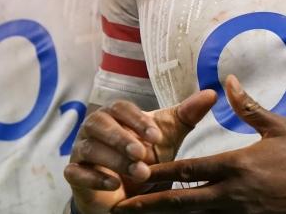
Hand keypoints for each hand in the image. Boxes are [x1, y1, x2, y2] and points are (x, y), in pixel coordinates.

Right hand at [65, 91, 216, 213]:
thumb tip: (211, 93)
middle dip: (121, 138)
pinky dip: (95, 177)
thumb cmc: (147, 157)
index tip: (156, 135)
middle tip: (142, 154)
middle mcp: (94, 127)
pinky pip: (76, 172)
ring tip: (138, 172)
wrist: (130, 191)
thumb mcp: (169, 137)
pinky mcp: (74, 173)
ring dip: (113, 160)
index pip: (121, 108)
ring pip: (89, 148)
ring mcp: (81, 150)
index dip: (137, 120)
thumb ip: (187, 115)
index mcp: (115, 114)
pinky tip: (114, 184)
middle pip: (100, 123)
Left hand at [113, 75, 285, 213]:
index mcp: (236, 165)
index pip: (187, 170)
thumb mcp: (281, 129)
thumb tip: (227, 83)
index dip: (158, 172)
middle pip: (181, 202)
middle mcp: (233, 194)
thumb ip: (249, 108)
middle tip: (122, 207)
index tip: (135, 172)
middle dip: (149, 205)